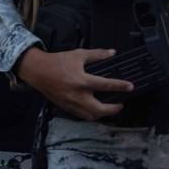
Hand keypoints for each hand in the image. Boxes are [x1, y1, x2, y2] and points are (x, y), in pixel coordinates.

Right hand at [15, 47, 133, 120]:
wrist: (38, 71)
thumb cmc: (57, 62)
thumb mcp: (79, 54)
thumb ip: (97, 54)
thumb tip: (111, 53)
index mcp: (82, 81)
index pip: (106, 85)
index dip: (120, 86)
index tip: (130, 87)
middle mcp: (78, 95)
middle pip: (100, 109)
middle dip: (113, 109)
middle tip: (120, 104)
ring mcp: (71, 103)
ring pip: (91, 116)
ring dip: (102, 114)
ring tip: (109, 109)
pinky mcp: (66, 107)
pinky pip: (81, 115)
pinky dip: (90, 114)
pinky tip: (95, 109)